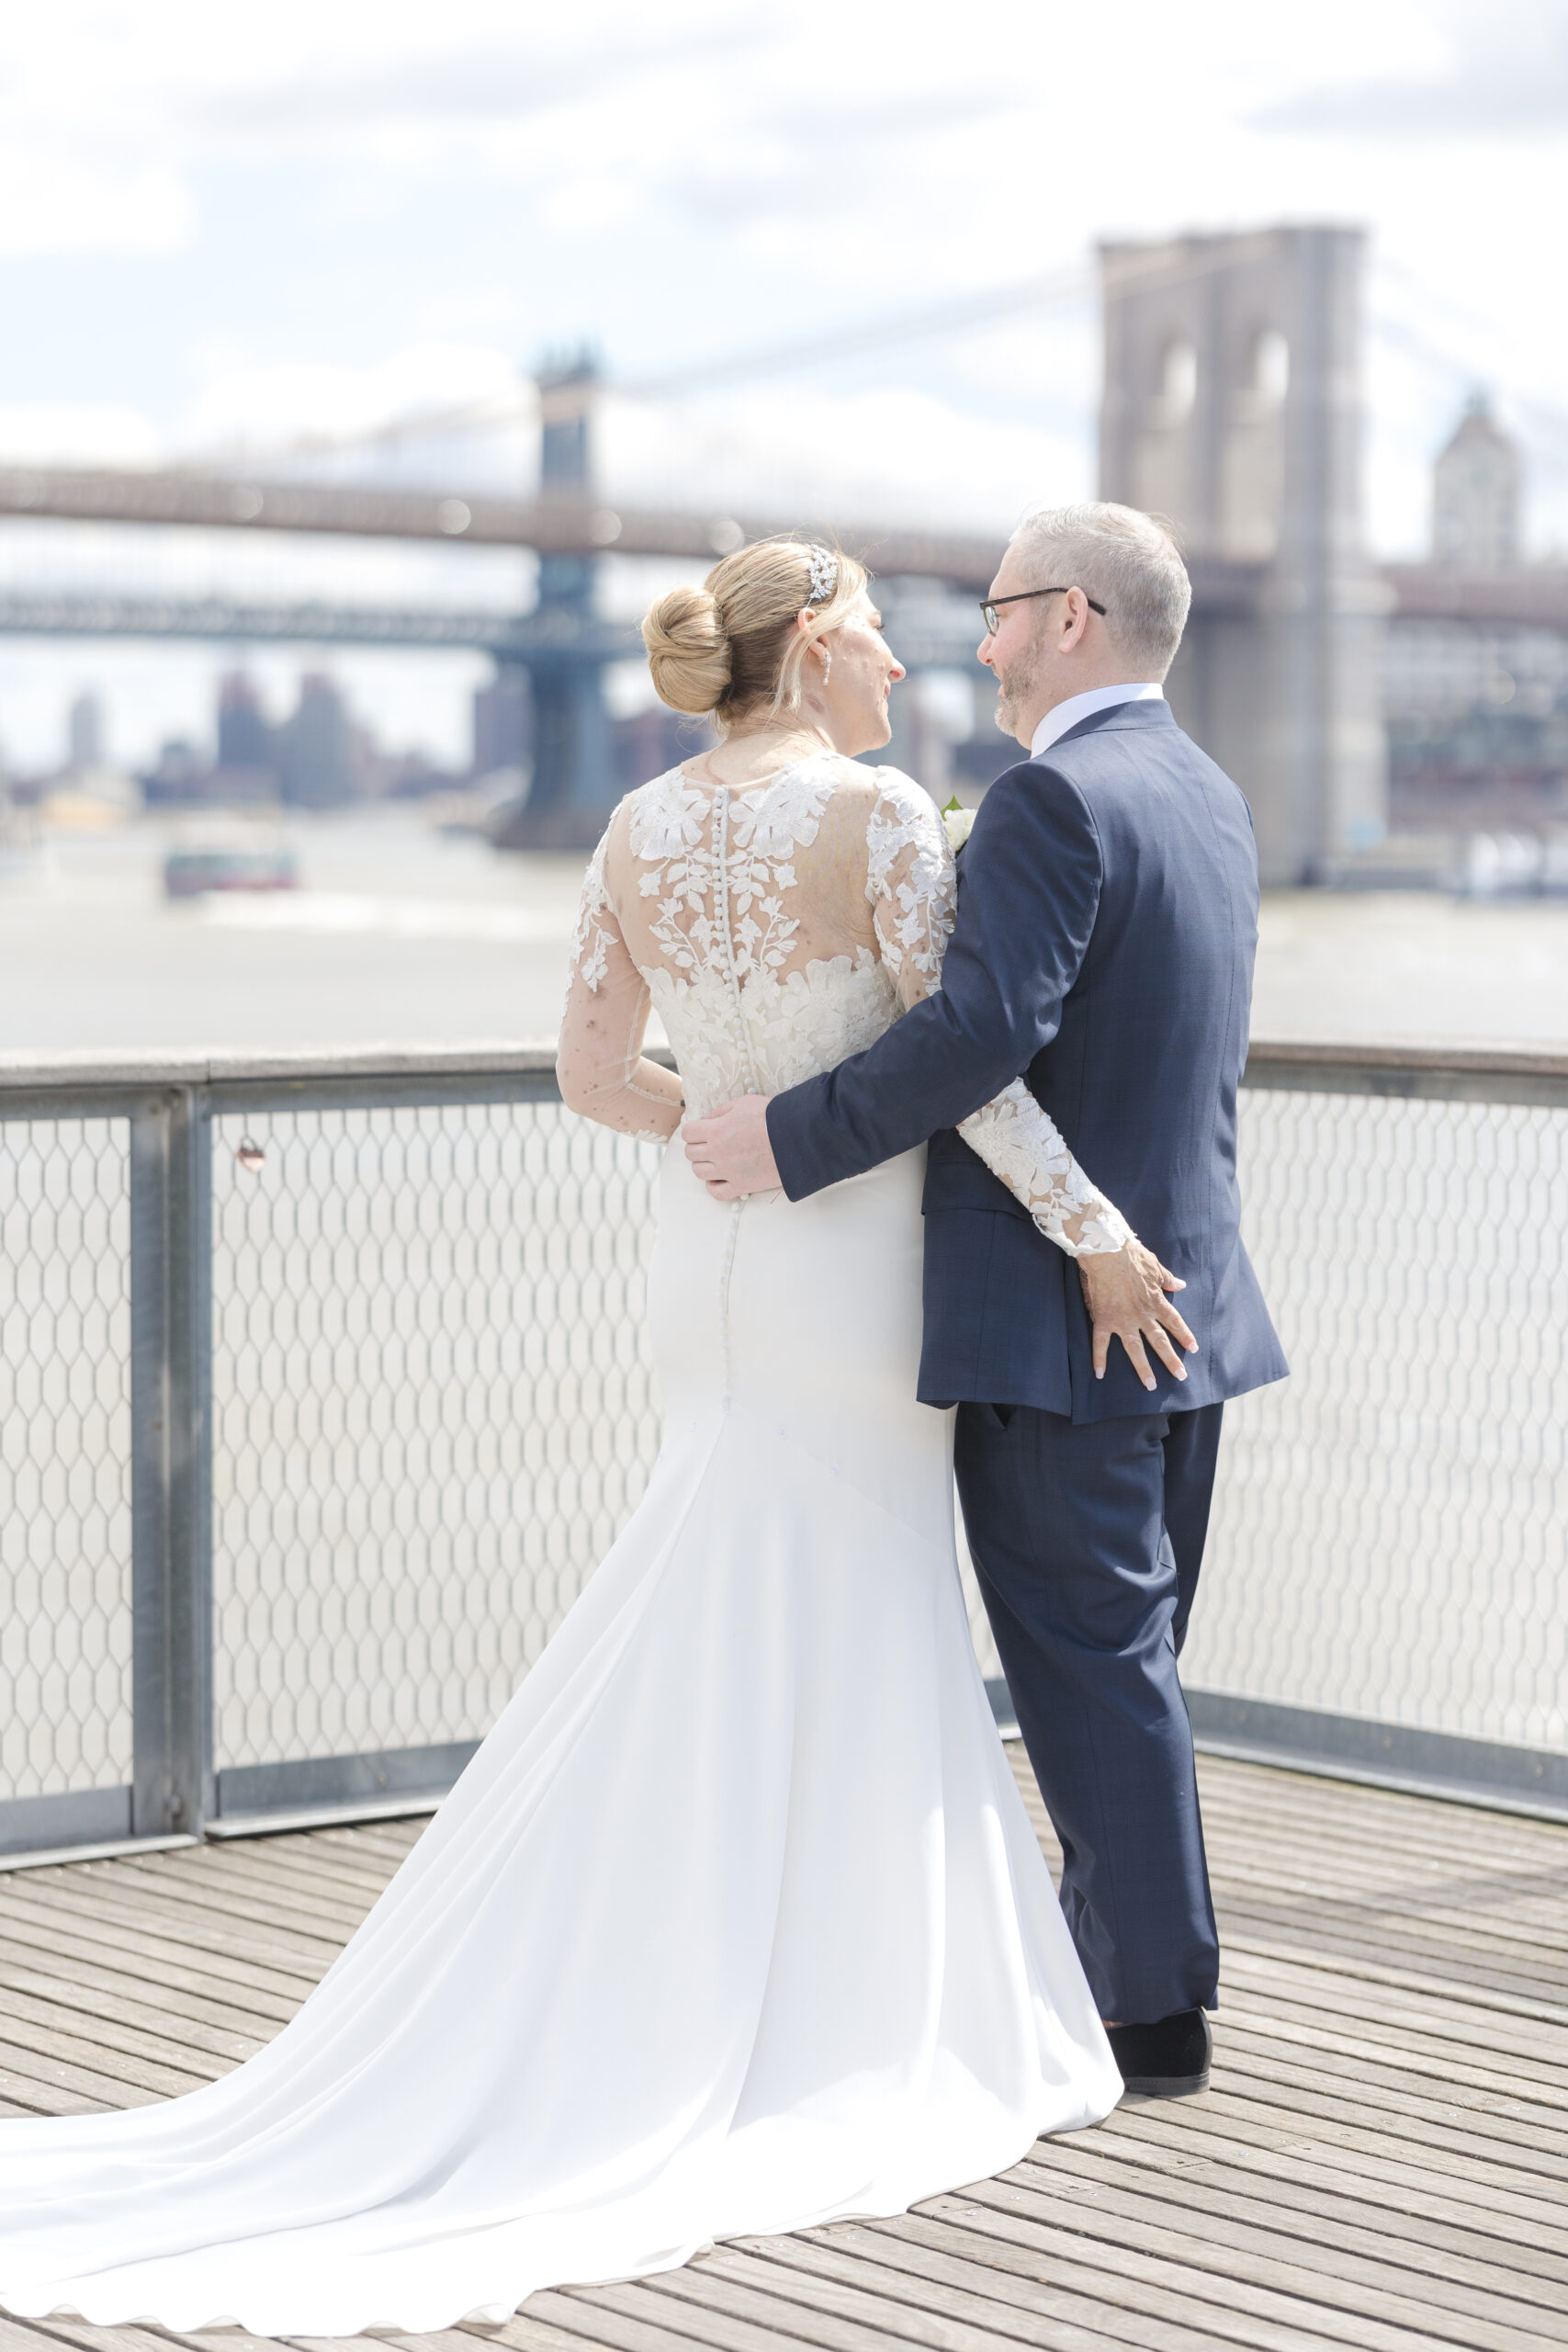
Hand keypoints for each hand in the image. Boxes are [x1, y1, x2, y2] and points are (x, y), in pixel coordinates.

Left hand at [683, 1095, 780, 1198]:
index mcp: (716, 1130)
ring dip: (704, 1164)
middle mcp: (718, 1153)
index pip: (688, 1133)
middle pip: (691, 1153)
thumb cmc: (772, 1116)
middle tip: (711, 1142)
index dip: (694, 1130)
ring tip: (717, 1159)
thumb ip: (720, 1111)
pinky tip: (720, 1177)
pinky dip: (713, 1185)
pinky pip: (716, 1192)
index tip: (703, 1129)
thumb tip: (705, 1120)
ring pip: (699, 1172)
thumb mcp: (743, 1103)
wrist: (797, 1137)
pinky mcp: (742, 1186)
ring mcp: (729, 1172)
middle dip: (698, 1146)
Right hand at [1078, 1239, 1197, 1390]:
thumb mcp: (1156, 1266)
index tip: (1193, 1349)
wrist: (1108, 1251)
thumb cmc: (1132, 1256)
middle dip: (1171, 1360)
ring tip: (1149, 1385)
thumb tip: (1181, 1285)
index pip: (1175, 1322)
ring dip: (1143, 1368)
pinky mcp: (1103, 1319)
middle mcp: (1142, 1315)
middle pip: (1160, 1341)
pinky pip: (1100, 1343)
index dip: (1185, 1336)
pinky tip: (1100, 1374)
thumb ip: (1168, 1279)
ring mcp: (1122, 1320)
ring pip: (1135, 1349)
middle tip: (1181, 1376)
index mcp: (1156, 1301)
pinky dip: (1099, 1359)